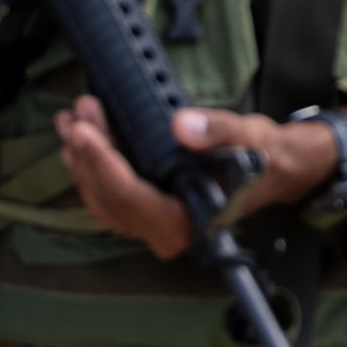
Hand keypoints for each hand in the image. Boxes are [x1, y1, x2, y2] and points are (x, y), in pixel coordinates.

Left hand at [55, 96, 345, 259]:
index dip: (102, 164)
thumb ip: (217, 132)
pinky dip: (92, 163)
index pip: (131, 198)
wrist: (275, 167)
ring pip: (102, 197)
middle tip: (78, 114)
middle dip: (87, 155)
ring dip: (82, 158)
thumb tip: (181, 125)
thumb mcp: (248, 137)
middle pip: (108, 198)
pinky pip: (109, 192)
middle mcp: (165, 231)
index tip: (85, 131)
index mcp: (188, 223)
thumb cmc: (264, 157)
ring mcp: (153, 223)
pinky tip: (81, 138)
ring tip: (71, 119)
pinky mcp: (148, 208)